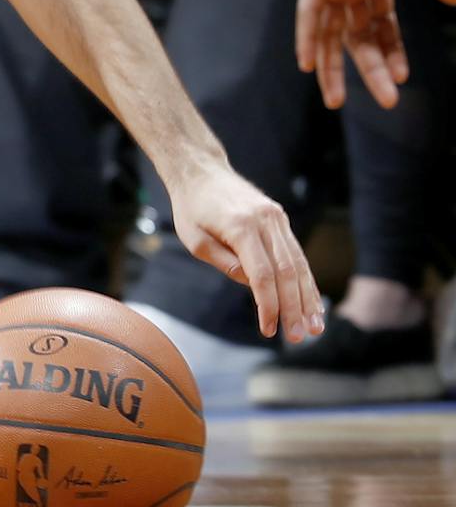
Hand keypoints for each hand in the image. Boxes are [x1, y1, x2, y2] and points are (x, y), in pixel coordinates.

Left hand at [164, 160, 323, 342]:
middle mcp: (266, 221)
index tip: (269, 329)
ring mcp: (276, 218)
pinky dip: (305, 279)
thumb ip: (224, 262)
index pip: (262, 274)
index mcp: (241, 226)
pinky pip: (296, 253)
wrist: (200, 170)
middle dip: (295, 308)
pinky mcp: (280, 219)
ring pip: (299, 263)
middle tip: (299, 337)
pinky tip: (312, 301)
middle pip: (287, 272)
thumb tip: (254, 286)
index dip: (268, 305)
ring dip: (308, 297)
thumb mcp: (195, 239)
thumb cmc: (191, 207)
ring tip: (315, 327)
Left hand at [295, 0, 455, 109]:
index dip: (391, 52)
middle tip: (386, 101)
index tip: (403, 79)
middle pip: (357, 37)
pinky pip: (308, 9)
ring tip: (337, 100)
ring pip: (328, 32)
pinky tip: (306, 63)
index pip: (383, 27)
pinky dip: (306, 36)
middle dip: (369, 69)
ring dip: (334, 66)